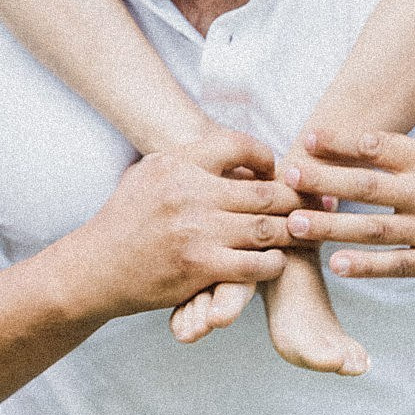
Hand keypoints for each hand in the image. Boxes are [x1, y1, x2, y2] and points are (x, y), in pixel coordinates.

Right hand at [75, 129, 300, 318]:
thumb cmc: (127, 217)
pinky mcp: (200, 269)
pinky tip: (277, 260)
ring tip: (307, 229)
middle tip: (318, 199)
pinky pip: (254, 265)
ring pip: (266, 228)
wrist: (96, 267)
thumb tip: (235, 150)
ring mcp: (197, 233)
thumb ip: (191, 158)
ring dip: (292, 230)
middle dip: (297, 196)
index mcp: (180, 163)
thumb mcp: (152, 170)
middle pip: (264, 190)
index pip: (238, 145)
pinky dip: (273, 263)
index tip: (277, 168)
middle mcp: (191, 193)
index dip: (266, 156)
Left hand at [283, 123, 414, 283]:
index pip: (378, 146)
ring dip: (330, 229)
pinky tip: (338, 266)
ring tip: (295, 226)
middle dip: (322, 182)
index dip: (340, 142)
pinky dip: (368, 267)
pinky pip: (400, 266)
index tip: (307, 137)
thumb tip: (404, 136)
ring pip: (373, 231)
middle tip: (286, 177)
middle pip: (365, 188)